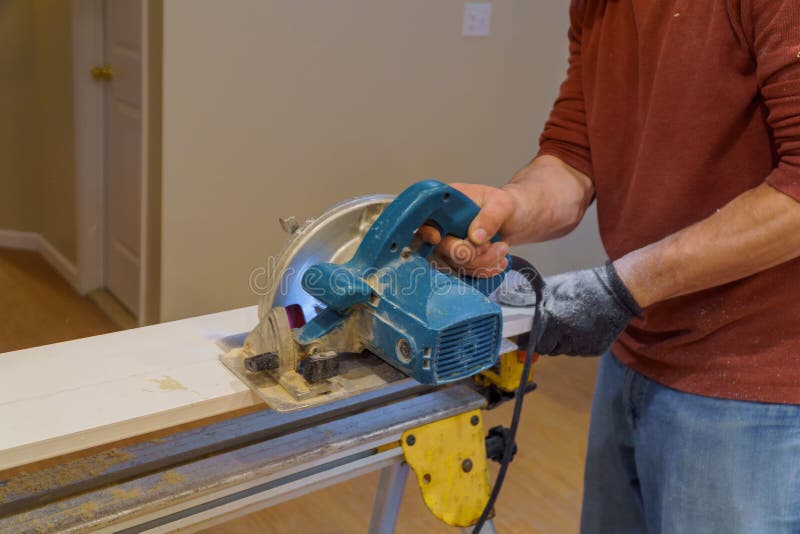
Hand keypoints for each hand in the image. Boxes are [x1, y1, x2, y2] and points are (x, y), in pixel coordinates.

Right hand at [418, 183, 519, 277]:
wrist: (518, 220)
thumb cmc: (508, 205)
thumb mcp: (503, 204)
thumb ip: (490, 217)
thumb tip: (475, 237)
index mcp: (447, 204)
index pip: (425, 219)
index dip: (426, 231)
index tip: (437, 238)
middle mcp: (444, 225)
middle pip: (440, 248)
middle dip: (467, 253)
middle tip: (490, 245)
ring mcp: (451, 244)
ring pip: (455, 264)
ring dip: (482, 262)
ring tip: (502, 249)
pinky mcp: (460, 260)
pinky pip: (467, 273)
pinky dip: (485, 271)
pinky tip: (500, 261)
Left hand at [498, 262, 642, 355]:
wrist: (617, 291)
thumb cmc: (583, 286)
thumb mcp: (553, 287)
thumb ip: (533, 299)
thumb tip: (513, 304)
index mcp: (552, 320)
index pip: (533, 343)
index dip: (529, 340)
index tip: (527, 338)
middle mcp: (566, 336)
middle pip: (547, 350)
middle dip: (546, 341)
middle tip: (552, 327)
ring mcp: (582, 346)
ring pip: (563, 351)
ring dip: (562, 342)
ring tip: (571, 322)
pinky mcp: (595, 350)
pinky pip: (579, 351)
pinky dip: (578, 343)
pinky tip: (584, 327)